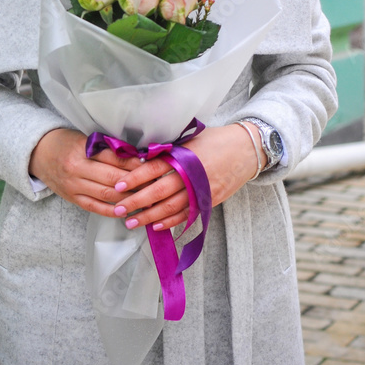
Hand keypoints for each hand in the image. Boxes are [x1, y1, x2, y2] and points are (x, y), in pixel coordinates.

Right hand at [29, 128, 142, 216]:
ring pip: (106, 195)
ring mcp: (74, 186)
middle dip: (136, 182)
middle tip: (154, 184)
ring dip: (128, 198)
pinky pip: (95, 207)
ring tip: (145, 198)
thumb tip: (135, 156)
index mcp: (82, 150)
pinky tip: (125, 210)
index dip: (134, 162)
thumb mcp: (84, 139)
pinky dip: (111, 210)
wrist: (39, 153)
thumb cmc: (66, 142)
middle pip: (113, 178)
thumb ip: (106, 148)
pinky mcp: (72, 198)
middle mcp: (77, 169)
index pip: (114, 157)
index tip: (151, 165)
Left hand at [109, 124, 266, 231]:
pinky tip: (156, 226)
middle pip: (158, 192)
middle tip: (119, 209)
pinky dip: (170, 222)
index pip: (153, 168)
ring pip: (170, 208)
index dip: (134, 178)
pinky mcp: (209, 202)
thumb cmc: (215, 140)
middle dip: (136, 202)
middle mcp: (191, 175)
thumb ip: (170, 150)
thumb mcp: (190, 139)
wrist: (246, 150)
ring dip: (149, 217)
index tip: (118, 185)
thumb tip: (142, 157)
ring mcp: (201, 191)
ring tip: (132, 223)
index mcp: (184, 156)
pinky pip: (186, 215)